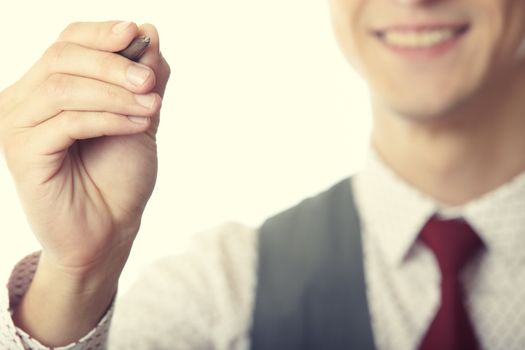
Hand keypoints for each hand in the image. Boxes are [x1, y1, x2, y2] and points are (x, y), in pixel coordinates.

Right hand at [0, 20, 169, 278]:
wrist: (110, 228)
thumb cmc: (120, 174)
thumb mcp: (140, 117)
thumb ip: (143, 78)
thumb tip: (148, 31)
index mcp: (48, 87)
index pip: (67, 42)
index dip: (101, 34)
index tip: (136, 33)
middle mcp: (25, 101)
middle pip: (62, 57)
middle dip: (112, 64)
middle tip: (149, 81)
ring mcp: (17, 126)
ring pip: (64, 88)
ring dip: (116, 94)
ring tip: (152, 107)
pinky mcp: (23, 153)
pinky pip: (68, 122)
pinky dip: (110, 118)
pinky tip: (140, 125)